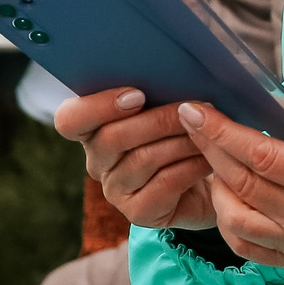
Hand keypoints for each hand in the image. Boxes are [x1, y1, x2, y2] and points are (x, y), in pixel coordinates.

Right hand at [54, 87, 215, 230]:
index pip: (70, 119)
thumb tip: (174, 71)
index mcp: (94, 128)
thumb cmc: (185, 131)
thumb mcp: (170, 104)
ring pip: (142, 159)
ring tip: (209, 131)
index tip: (137, 95)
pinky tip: (209, 158)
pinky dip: (191, 167)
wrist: (213, 177)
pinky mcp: (139, 213)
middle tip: (195, 108)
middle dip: (159, 120)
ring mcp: (115, 190)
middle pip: (112, 137)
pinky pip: (164, 185)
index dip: (97, 106)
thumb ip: (160, 89)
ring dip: (182, 141)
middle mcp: (98, 161)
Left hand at [179, 99, 283, 269]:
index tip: (196, 111)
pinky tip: (228, 197)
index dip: (223, 132)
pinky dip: (228, 220)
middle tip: (192, 122)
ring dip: (217, 186)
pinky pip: (245, 245)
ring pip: (236, 218)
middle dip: (210, 149)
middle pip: (243, 183)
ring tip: (215, 162)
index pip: (262, 155)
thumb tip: (261, 99)